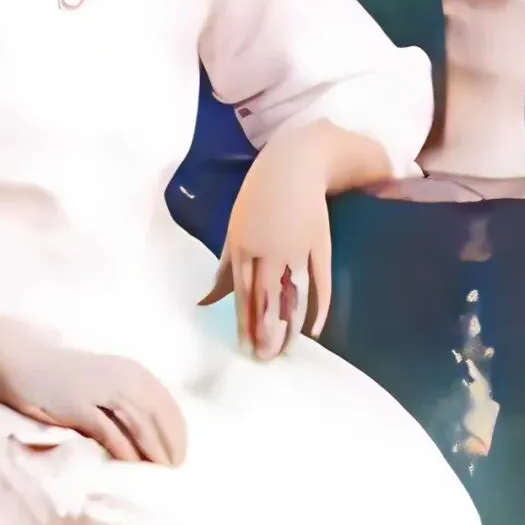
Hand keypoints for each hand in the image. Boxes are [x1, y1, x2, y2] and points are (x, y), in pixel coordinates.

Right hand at [0, 335, 187, 466]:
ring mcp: (100, 389)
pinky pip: (109, 432)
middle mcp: (122, 376)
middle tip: (173, 472)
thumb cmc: (68, 379)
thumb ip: (128, 403)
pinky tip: (130, 467)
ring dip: (152, 451)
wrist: (25, 364)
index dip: (178, 432)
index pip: (167, 405)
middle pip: (158, 415)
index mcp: (132, 371)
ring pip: (139, 423)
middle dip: (170, 445)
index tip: (181, 456)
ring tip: (157, 474)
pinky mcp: (79, 404)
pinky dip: (124, 451)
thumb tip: (156, 436)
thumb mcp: (105, 384)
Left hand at [200, 135, 332, 359]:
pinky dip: (318, 306)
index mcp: (242, 246)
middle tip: (266, 358)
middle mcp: (267, 250)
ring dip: (289, 325)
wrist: (294, 165)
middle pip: (266, 298)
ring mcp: (295, 247)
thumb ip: (224, 270)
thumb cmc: (258, 198)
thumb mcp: (234, 230)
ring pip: (291, 294)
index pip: (243, 294)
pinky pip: (320, 280)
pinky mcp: (319, 242)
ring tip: (286, 350)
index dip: (245, 323)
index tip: (246, 348)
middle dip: (266, 331)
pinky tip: (314, 329)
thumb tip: (205, 302)